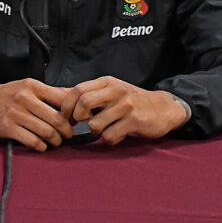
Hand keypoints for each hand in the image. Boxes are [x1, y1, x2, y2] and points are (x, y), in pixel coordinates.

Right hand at [0, 79, 73, 151]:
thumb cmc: (8, 95)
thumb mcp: (28, 86)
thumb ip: (51, 91)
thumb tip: (75, 95)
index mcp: (32, 86)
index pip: (63, 99)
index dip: (72, 113)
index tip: (74, 120)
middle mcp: (24, 98)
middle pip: (57, 119)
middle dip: (67, 131)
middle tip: (67, 135)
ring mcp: (15, 113)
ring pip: (47, 132)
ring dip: (55, 141)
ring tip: (55, 141)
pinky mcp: (7, 127)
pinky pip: (32, 141)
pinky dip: (41, 146)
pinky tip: (41, 145)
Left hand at [60, 76, 188, 144]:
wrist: (164, 108)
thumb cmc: (132, 101)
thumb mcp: (111, 90)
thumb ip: (89, 93)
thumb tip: (58, 93)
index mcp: (107, 82)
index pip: (78, 90)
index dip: (67, 105)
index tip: (66, 116)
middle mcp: (116, 91)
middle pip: (84, 104)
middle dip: (77, 118)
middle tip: (80, 124)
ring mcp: (126, 106)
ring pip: (95, 124)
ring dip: (95, 132)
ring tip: (104, 130)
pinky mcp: (135, 121)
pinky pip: (110, 136)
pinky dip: (109, 140)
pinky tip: (116, 135)